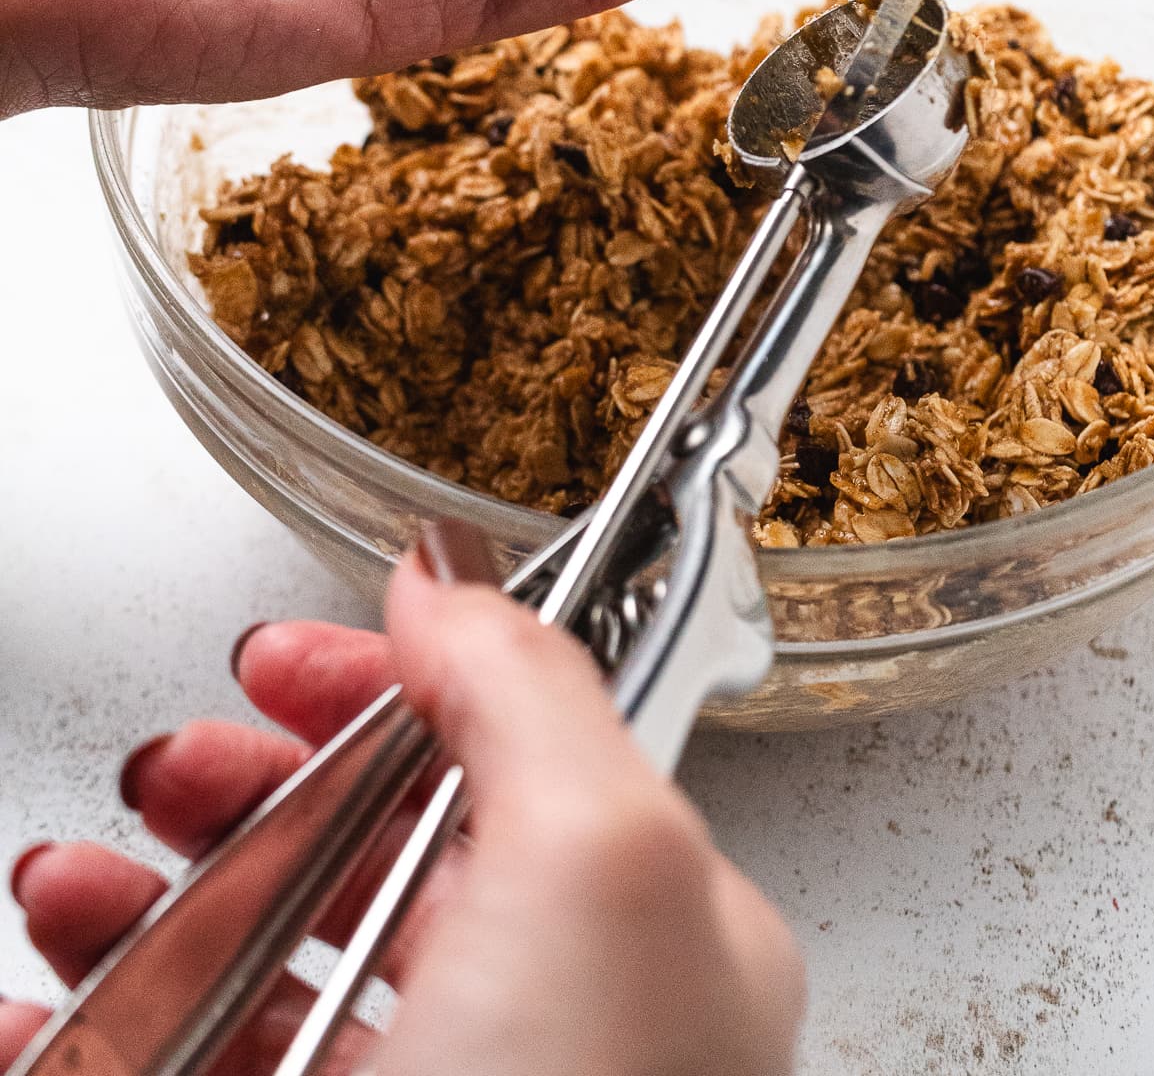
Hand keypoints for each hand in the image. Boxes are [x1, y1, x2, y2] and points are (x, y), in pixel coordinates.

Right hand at [1, 564, 803, 1074]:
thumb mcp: (601, 867)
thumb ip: (530, 693)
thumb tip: (452, 581)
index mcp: (637, 932)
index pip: (507, 750)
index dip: (390, 684)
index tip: (283, 658)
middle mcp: (539, 1027)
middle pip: (368, 853)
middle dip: (246, 791)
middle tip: (171, 774)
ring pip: (254, 969)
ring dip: (138, 907)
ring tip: (65, 891)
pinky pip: (175, 1063)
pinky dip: (88, 1028)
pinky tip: (32, 1015)